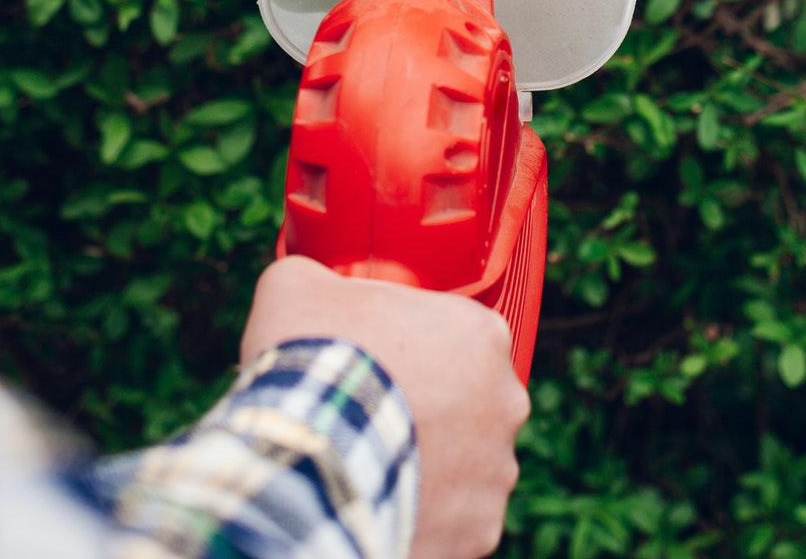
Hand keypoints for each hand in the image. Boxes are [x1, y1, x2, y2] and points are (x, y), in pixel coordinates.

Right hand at [241, 256, 527, 558]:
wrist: (307, 457)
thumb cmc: (314, 364)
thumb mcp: (300, 287)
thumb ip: (319, 278)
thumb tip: (307, 280)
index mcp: (481, 333)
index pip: (456, 334)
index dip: (411, 344)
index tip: (377, 358)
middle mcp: (506, 401)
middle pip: (469, 400)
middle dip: (428, 407)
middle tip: (371, 412)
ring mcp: (496, 470)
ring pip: (465, 463)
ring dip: (427, 462)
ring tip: (369, 461)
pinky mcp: (479, 528)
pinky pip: (454, 517)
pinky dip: (422, 511)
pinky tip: (378, 499)